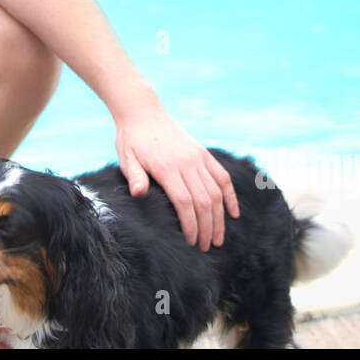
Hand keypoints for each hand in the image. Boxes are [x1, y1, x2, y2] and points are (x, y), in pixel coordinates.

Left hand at [115, 105, 238, 251]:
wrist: (143, 112)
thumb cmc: (132, 140)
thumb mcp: (126, 158)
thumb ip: (135, 177)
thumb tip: (138, 194)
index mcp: (166, 167)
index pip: (184, 202)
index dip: (191, 225)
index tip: (191, 242)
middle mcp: (186, 163)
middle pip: (203, 201)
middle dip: (206, 228)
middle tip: (205, 247)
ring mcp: (198, 158)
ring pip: (215, 192)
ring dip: (219, 218)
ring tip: (217, 239)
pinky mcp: (203, 154)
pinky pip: (222, 177)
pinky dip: (230, 196)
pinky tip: (234, 214)